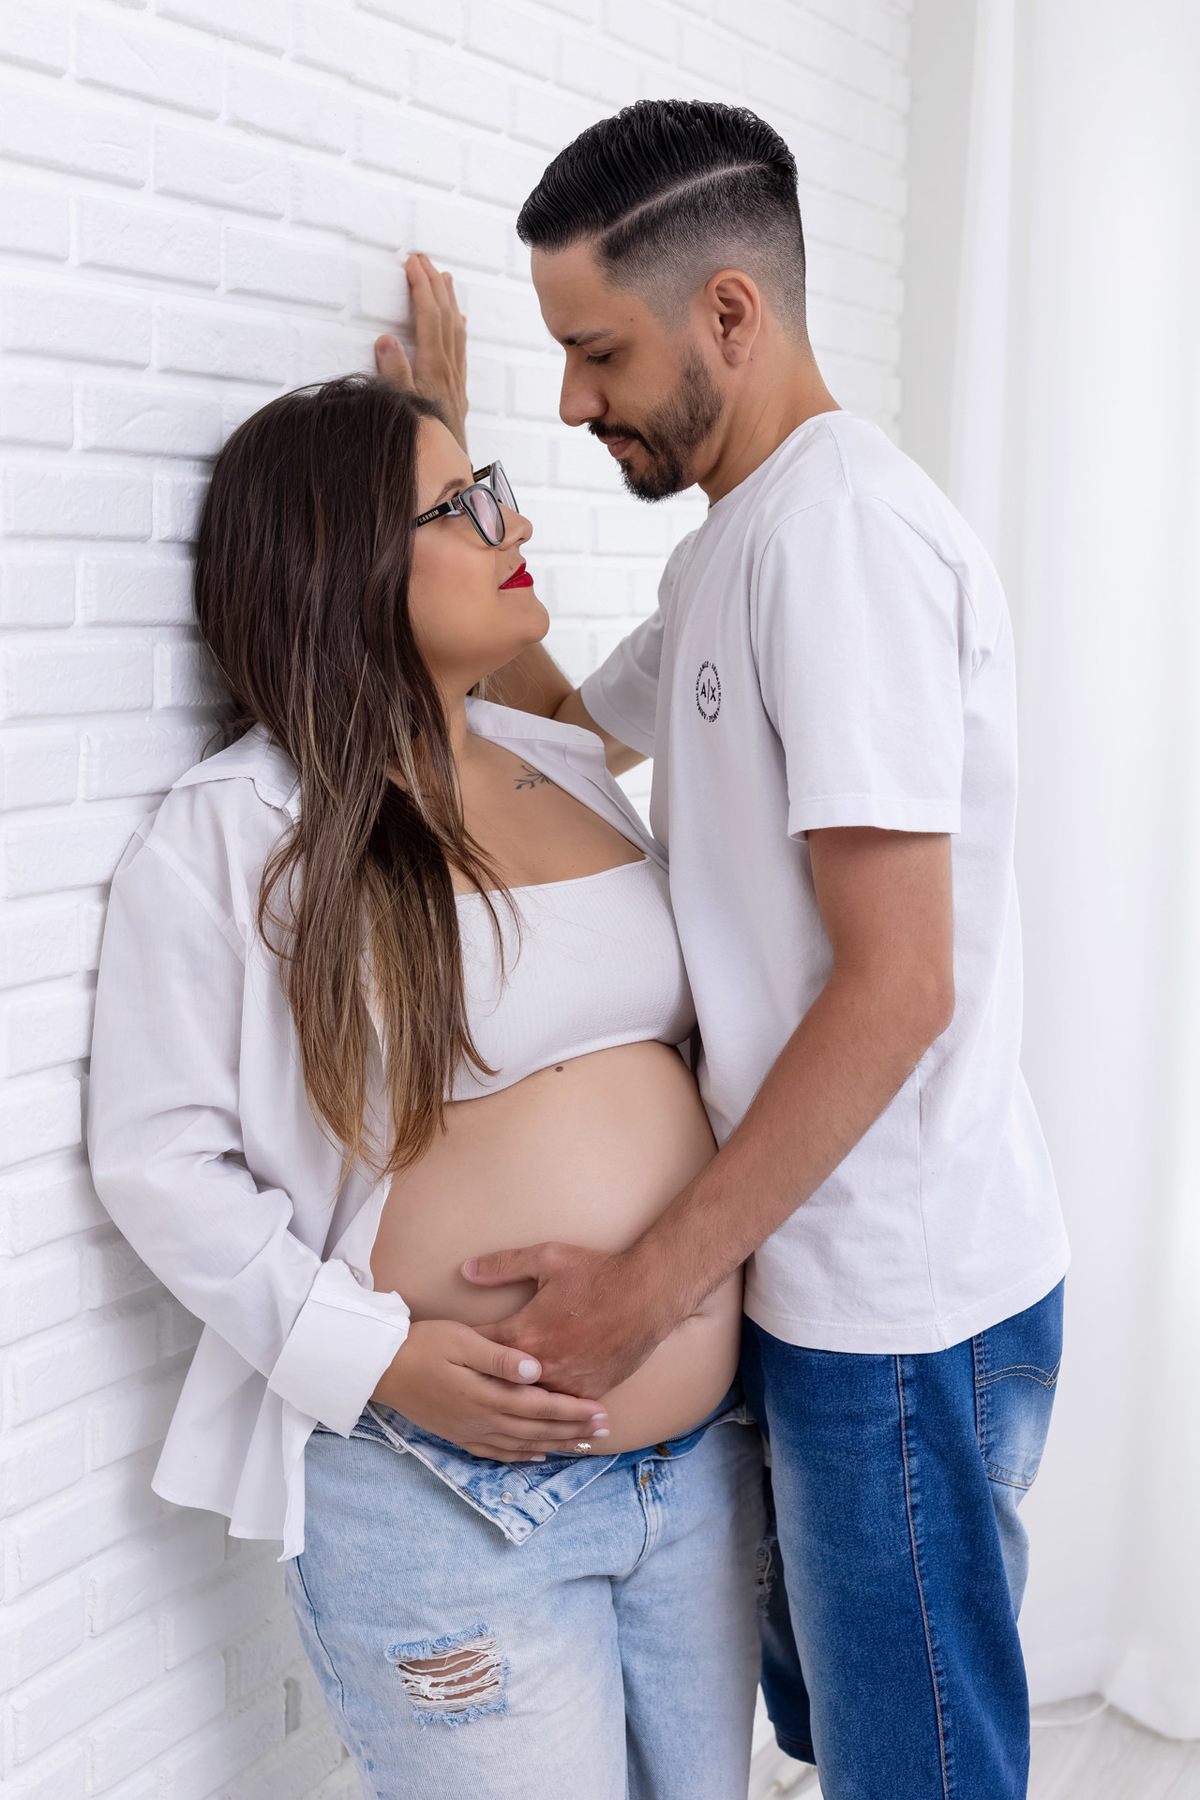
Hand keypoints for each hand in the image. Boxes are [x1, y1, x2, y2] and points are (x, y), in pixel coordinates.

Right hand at [370, 1318, 607, 1460]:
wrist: (379, 1367)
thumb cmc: (422, 1344)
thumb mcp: (461, 1340)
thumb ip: (500, 1357)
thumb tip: (537, 1370)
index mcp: (486, 1396)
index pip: (540, 1407)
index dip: (573, 1411)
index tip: (602, 1411)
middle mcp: (481, 1420)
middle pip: (537, 1430)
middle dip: (573, 1431)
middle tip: (605, 1431)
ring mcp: (468, 1432)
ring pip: (522, 1446)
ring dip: (555, 1446)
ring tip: (584, 1445)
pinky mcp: (457, 1434)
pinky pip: (496, 1453)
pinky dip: (521, 1457)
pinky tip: (537, 1455)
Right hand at [375, 252, 467, 451]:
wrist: (448, 473)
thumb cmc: (423, 443)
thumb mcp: (402, 409)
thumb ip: (394, 375)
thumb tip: (385, 340)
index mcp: (434, 369)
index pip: (429, 317)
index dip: (420, 287)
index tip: (411, 263)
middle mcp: (449, 370)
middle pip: (445, 316)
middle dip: (433, 284)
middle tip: (422, 259)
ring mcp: (456, 379)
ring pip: (456, 329)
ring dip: (449, 300)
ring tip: (443, 277)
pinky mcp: (458, 390)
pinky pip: (460, 348)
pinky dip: (457, 327)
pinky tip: (458, 320)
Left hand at [463, 1244, 685, 1399]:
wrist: (648, 1294)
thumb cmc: (597, 1273)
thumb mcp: (548, 1258)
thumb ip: (503, 1265)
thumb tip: (466, 1271)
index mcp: (525, 1333)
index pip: (480, 1348)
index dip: (460, 1350)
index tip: (443, 1356)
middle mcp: (542, 1365)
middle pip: (499, 1385)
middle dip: (478, 1386)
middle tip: (457, 1393)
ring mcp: (568, 1382)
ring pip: (530, 1404)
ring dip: (512, 1406)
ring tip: (489, 1416)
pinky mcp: (591, 1390)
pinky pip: (562, 1408)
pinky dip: (548, 1413)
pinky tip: (536, 1421)